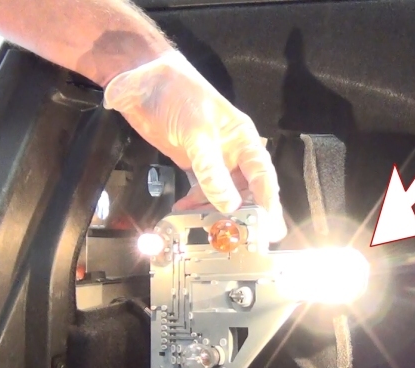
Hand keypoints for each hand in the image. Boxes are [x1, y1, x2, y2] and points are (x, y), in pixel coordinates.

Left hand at [103, 50, 286, 241]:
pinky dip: (195, 203)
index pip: (262, 174)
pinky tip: (187, 212)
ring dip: (217, 211)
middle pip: (247, 188)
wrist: (143, 80)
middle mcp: (232, 151)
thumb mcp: (197, 132)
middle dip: (247, 213)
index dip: (268, 201)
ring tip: (211, 229)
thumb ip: (211, 168)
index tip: (271, 225)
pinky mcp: (192, 163)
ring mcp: (212, 158)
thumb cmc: (178, 93)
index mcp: (243, 138)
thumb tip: (228, 202)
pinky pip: (200, 189)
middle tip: (249, 239)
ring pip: (223, 192)